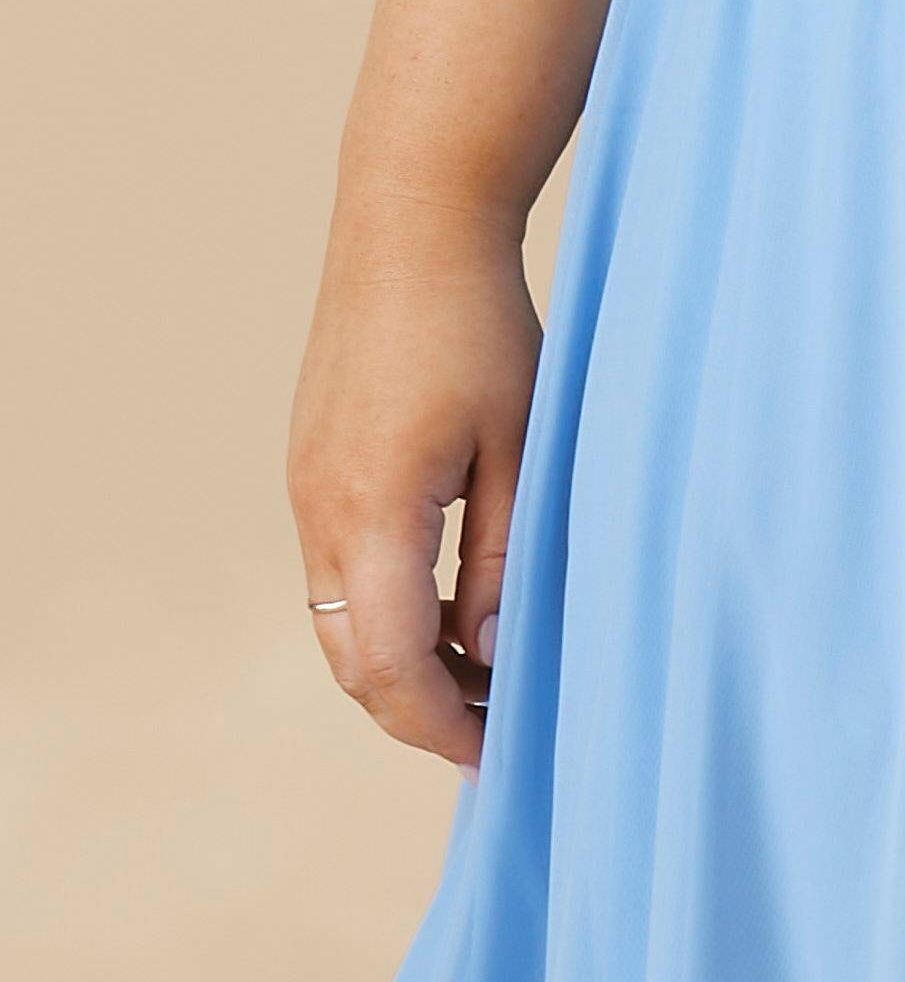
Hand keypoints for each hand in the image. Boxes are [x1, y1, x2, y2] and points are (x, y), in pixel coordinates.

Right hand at [287, 190, 543, 768]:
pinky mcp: (312, 466)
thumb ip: (505, 557)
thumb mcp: (520, 446)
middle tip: (495, 734)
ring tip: (484, 678)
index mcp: (376, 512)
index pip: (393, 666)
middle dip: (419, 711)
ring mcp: (307, 488)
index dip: (442, 725)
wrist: (410, 225)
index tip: (497, 755)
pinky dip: (386, 611)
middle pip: (353, 661)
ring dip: (401, 663)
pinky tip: (451, 609)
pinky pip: (338, 571)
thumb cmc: (481, 326)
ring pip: (340, 621)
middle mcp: (322, 510)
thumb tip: (494, 654)